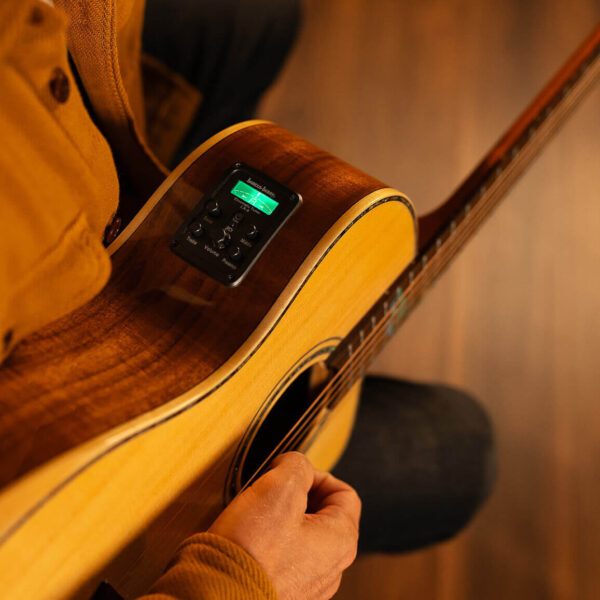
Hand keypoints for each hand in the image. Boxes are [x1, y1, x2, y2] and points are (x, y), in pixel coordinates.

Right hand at [209, 452, 360, 599]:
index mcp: (341, 540)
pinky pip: (284, 557)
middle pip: (323, 513)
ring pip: (302, 534)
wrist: (216, 593)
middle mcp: (331, 567)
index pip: (344, 493)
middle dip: (297, 495)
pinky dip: (270, 542)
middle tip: (271, 492)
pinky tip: (250, 538)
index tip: (289, 474)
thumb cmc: (251, 549)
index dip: (316, 475)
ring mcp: (308, 584)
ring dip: (281, 518)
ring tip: (257, 515)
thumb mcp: (279, 486)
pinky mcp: (283, 592)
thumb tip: (295, 465)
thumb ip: (297, 465)